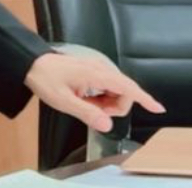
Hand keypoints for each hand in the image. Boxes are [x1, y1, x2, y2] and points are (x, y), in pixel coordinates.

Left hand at [24, 52, 164, 133]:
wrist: (33, 64)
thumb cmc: (46, 79)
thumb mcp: (64, 101)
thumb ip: (87, 114)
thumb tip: (108, 126)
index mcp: (96, 74)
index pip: (127, 87)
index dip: (144, 99)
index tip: (158, 108)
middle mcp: (101, 69)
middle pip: (124, 93)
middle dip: (114, 108)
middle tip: (93, 112)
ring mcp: (98, 69)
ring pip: (116, 92)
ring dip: (107, 104)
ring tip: (85, 104)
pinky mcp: (94, 72)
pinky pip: (107, 89)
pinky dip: (101, 99)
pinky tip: (86, 99)